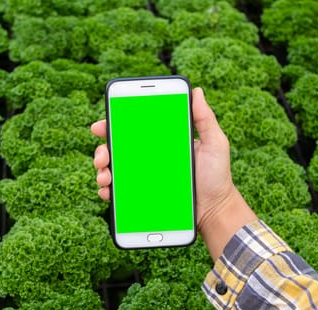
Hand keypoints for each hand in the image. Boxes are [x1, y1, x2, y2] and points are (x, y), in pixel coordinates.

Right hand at [91, 87, 255, 259]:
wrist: (216, 209)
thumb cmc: (217, 175)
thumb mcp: (215, 143)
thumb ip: (205, 119)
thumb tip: (196, 91)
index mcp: (160, 141)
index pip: (132, 129)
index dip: (112, 124)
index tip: (100, 126)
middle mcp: (148, 158)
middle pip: (115, 149)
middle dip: (101, 150)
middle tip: (102, 157)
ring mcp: (143, 178)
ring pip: (113, 171)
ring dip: (102, 171)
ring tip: (105, 177)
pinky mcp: (142, 197)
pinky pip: (119, 193)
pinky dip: (108, 192)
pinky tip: (108, 193)